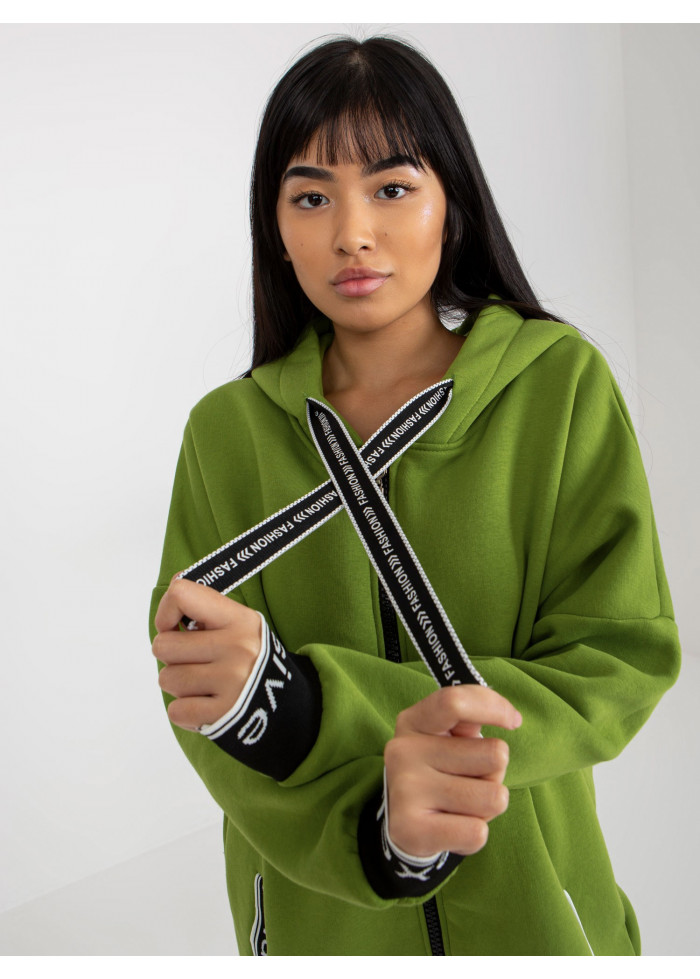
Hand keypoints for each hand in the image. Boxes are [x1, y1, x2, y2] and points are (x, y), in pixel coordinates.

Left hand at [152, 577, 262, 731]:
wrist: (284, 703)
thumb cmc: (251, 659)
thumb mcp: (239, 625)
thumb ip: (206, 607)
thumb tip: (175, 582)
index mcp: (238, 620)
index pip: (182, 595)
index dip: (166, 612)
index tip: (175, 627)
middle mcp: (236, 647)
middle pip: (163, 645)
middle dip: (172, 657)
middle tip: (194, 661)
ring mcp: (231, 682)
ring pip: (167, 679)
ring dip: (178, 685)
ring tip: (203, 685)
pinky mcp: (223, 714)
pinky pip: (176, 711)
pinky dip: (185, 712)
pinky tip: (206, 705)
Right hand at [383, 685, 521, 857]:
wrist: (406, 825)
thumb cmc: (440, 772)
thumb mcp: (447, 738)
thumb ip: (470, 720)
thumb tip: (508, 717)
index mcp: (413, 721)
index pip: (455, 702)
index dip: (494, 707)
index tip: (514, 721)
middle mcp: (403, 751)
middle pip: (493, 755)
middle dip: (495, 773)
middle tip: (470, 781)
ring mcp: (405, 790)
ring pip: (494, 797)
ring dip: (488, 806)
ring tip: (462, 806)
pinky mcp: (410, 830)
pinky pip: (477, 833)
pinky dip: (474, 834)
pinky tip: (453, 828)